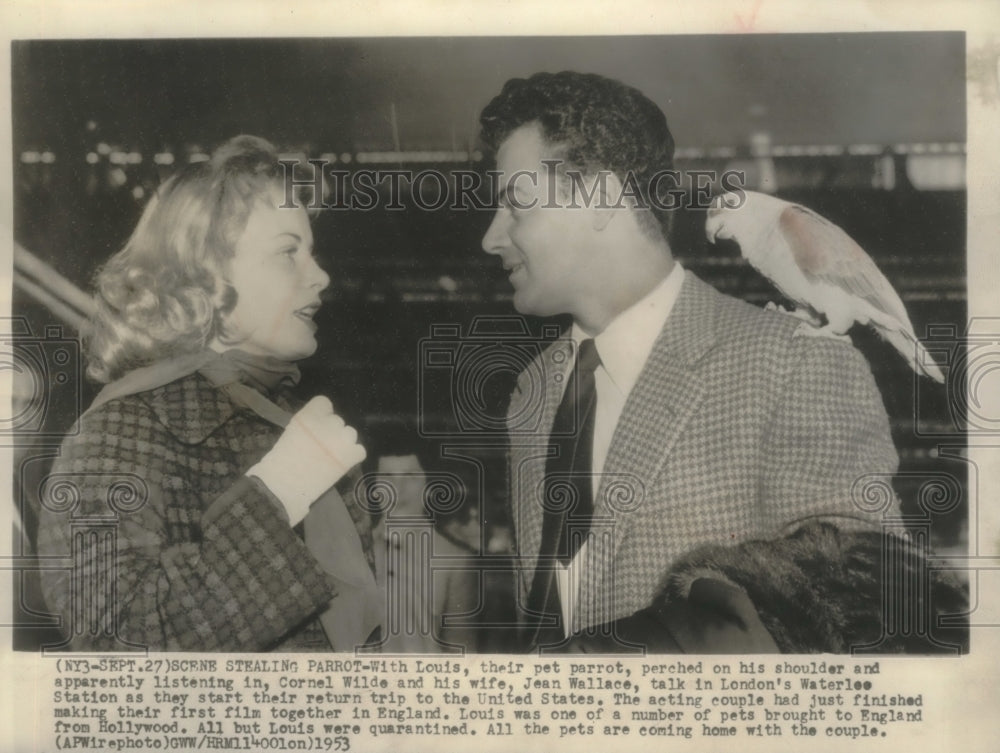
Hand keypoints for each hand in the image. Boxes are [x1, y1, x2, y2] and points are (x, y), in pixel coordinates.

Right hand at [247, 396, 365, 525]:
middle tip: (322, 447)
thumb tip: (318, 426)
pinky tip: (342, 463)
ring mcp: (343, 438)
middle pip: (337, 421)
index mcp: (311, 414)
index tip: (317, 425)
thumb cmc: (282, 461)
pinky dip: (353, 456)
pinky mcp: (352, 454)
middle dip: (331, 432)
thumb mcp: (291, 432)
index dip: (322, 414)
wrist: (285, 484)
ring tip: (332, 457)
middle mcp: (330, 422)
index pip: (324, 403)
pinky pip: (359, 450)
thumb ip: (308, 424)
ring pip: (350, 434)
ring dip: (343, 443)